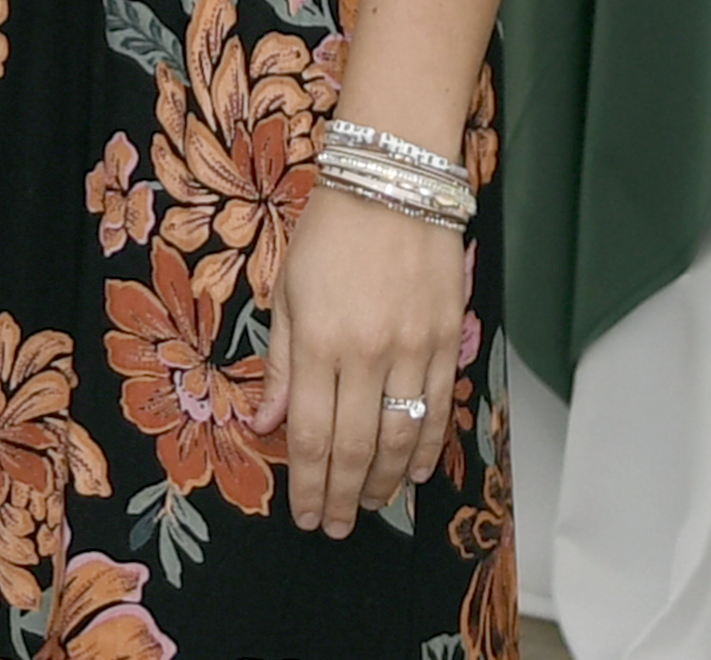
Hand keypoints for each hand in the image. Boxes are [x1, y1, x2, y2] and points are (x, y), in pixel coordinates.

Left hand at [254, 184, 465, 534]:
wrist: (393, 183)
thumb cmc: (330, 231)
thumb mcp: (286, 289)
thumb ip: (280, 361)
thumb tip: (265, 423)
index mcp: (318, 341)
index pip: (310, 434)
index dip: (307, 485)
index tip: (305, 516)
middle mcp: (365, 354)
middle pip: (354, 448)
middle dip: (341, 498)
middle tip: (334, 527)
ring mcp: (411, 351)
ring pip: (400, 440)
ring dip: (383, 483)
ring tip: (367, 506)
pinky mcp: (445, 343)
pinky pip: (437, 411)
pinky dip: (425, 450)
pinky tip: (412, 472)